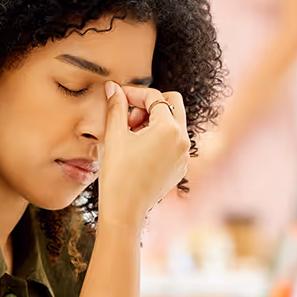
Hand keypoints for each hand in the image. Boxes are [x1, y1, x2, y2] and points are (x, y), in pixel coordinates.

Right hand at [97, 82, 189, 229]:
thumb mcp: (115, 136)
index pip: (155, 97)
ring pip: (174, 124)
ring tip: (130, 135)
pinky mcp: (180, 167)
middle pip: (173, 104)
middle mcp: (183, 140)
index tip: (118, 97)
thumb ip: (116, 106)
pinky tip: (138, 150)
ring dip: (154, 121)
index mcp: (169, 129)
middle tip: (129, 116)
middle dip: (150, 105)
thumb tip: (112, 87)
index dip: (134, 94)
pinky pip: (174, 142)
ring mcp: (184, 155)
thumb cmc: (117, 173)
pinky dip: (159, 138)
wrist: (124, 210)